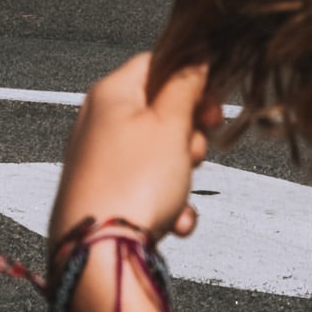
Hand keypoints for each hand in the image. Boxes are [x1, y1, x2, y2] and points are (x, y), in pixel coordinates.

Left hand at [49, 53, 220, 311]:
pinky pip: (145, 190)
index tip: (213, 104)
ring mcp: (99, 161)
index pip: (156, 62)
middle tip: (195, 153)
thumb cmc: (134, 181)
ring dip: (181, 175)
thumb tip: (194, 55)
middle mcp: (99, 122)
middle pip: (159, 111)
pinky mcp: (102, 198)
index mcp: (111, 93)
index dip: (189, 78)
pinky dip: (166, 204)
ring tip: (180, 195)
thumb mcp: (170, 124)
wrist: (98, 257)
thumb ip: (185, 85)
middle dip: (188, 135)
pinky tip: (174, 223)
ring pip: (157, 154)